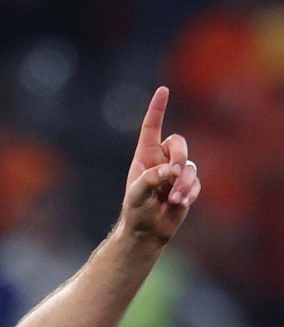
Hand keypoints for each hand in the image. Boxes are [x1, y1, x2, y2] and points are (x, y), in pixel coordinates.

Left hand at [121, 86, 201, 243]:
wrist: (146, 231)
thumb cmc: (135, 211)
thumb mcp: (136, 195)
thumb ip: (150, 180)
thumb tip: (170, 171)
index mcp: (144, 157)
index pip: (151, 128)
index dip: (157, 109)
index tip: (163, 90)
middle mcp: (161, 161)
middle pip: (179, 143)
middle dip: (180, 156)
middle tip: (173, 174)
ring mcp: (176, 174)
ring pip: (190, 166)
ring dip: (184, 183)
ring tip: (173, 199)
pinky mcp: (187, 187)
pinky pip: (196, 182)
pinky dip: (190, 192)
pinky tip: (180, 204)